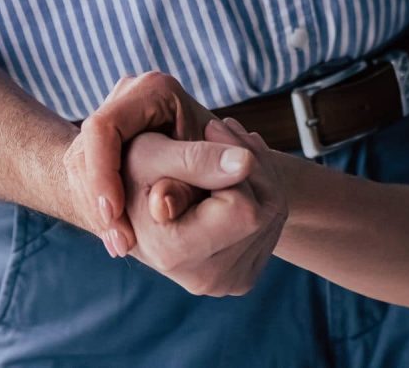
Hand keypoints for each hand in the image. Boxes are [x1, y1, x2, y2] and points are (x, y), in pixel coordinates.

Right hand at [67, 71, 215, 256]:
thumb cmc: (205, 142)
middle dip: (100, 203)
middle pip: (86, 154)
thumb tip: (239, 169)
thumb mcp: (204, 148)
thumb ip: (206, 162)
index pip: (103, 128)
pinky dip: (105, 216)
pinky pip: (86, 184)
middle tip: (122, 243)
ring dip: (101, 214)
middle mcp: (122, 99)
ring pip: (81, 173)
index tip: (115, 212)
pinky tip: (120, 240)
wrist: (185, 145)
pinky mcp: (95, 147)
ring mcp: (105, 123)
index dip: (104, 173)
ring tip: (123, 245)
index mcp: (150, 90)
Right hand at [123, 119, 287, 295]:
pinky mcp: (244, 277)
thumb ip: (193, 158)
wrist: (134, 204)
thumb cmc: (135, 171)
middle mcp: (204, 278)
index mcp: (173, 253)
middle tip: (220, 128)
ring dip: (258, 170)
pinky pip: (273, 227)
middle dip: (250, 161)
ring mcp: (227, 282)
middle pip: (265, 211)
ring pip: (274, 214)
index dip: (232, 160)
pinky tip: (234, 174)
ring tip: (225, 147)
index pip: (240, 208)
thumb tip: (242, 164)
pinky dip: (261, 191)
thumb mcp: (149, 154)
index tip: (212, 126)